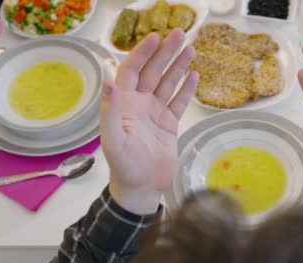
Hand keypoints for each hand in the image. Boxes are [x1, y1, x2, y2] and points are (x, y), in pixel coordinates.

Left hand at [101, 29, 198, 213]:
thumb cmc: (125, 166)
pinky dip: (187, 89)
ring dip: (178, 66)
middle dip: (165, 53)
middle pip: (153, 72)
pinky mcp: (169, 124)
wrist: (142, 188)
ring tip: (191, 48)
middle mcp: (139, 104)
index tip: (154, 38)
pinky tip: (194, 75)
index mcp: (123, 104)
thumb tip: (108, 80)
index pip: (131, 70)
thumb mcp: (114, 139)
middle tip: (179, 34)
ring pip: (168, 84)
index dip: (142, 53)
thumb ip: (111, 110)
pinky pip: (179, 102)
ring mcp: (155, 113)